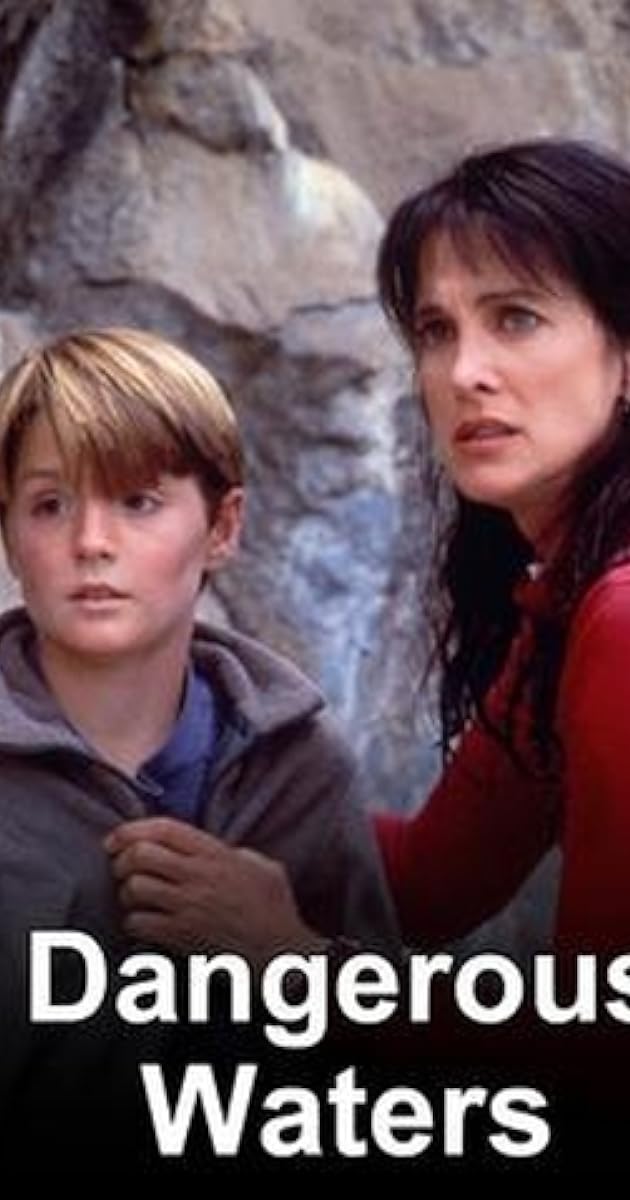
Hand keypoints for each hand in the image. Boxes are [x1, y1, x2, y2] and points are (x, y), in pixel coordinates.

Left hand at [103, 817, 324, 966]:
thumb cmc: (275, 911)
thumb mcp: (263, 867)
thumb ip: (235, 853)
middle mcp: (199, 876)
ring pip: (134, 888)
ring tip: (135, 899)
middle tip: (123, 871)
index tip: (116, 839)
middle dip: (123, 861)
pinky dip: (134, 922)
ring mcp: (188, 907)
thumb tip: (212, 851)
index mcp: (217, 853)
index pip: (164, 828)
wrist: (281, 954)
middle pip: (140, 855)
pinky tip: (145, 924)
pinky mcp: (181, 936)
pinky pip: (138, 923)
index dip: (132, 829)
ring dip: (128, 894)